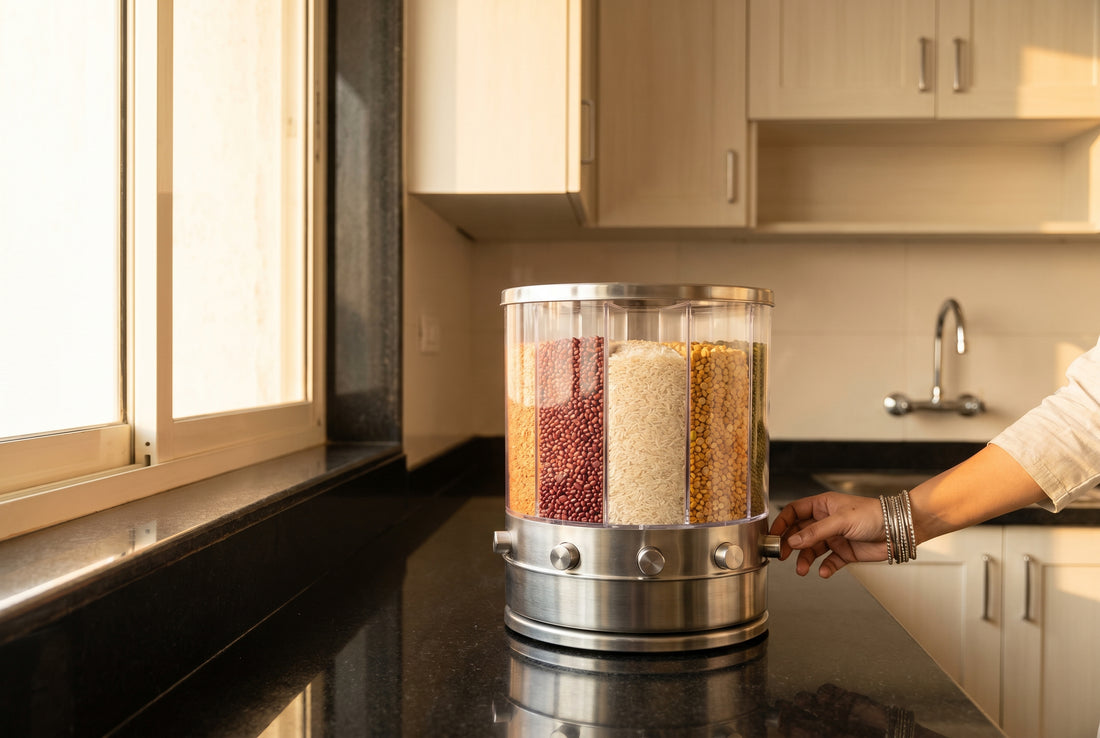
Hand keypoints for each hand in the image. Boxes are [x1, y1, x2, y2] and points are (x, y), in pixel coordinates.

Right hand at [769, 492, 886, 577]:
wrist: (899, 530)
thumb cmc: (874, 514)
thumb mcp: (840, 521)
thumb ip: (815, 532)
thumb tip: (793, 541)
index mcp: (823, 505)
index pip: (794, 512)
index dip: (782, 523)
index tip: (773, 535)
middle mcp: (826, 521)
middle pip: (799, 533)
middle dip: (790, 545)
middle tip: (782, 556)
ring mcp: (835, 537)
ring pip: (811, 550)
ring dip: (805, 560)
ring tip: (803, 569)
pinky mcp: (845, 552)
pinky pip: (829, 562)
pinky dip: (825, 568)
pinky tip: (824, 572)